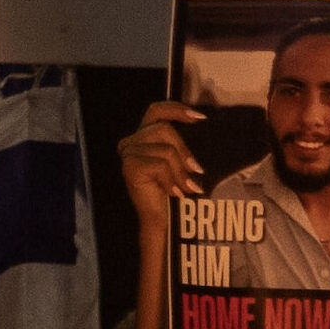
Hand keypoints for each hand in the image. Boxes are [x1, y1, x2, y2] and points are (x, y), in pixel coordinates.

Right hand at [120, 100, 203, 228]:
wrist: (163, 218)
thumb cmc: (174, 189)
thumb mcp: (180, 160)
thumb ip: (181, 142)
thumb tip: (199, 121)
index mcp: (143, 136)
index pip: (157, 111)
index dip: (177, 109)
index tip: (200, 117)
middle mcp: (131, 141)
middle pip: (163, 129)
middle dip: (183, 150)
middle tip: (196, 170)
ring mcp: (128, 153)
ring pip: (165, 149)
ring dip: (180, 170)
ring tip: (187, 186)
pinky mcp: (130, 166)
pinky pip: (160, 164)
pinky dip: (172, 179)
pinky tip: (175, 192)